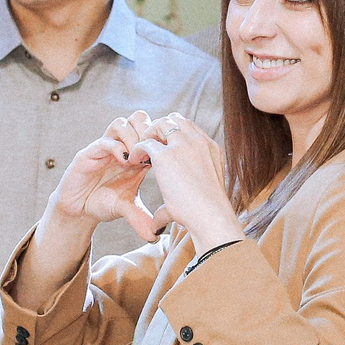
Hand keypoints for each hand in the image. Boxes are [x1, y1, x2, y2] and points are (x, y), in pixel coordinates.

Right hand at [50, 113, 165, 241]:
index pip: (153, 133)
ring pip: (123, 122)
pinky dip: (117, 147)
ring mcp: (106, 147)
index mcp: (137, 154)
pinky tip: (124, 161)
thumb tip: (155, 237)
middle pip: (140, 119)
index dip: (162, 140)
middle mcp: (122, 146)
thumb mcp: (127, 208)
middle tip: (152, 152)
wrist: (79, 208)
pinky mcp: (90, 152)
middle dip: (148, 131)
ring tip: (137, 158)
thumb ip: (141, 218)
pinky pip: (105, 139)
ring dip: (133, 137)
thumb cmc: (104, 203)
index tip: (168, 157)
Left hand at [140, 114, 240, 252]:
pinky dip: (137, 149)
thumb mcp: (197, 199)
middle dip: (160, 130)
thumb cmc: (206, 215)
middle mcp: (199, 142)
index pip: (190, 129)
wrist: (210, 216)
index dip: (174, 136)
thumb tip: (157, 225)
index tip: (164, 149)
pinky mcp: (166, 156)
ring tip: (141, 152)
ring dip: (149, 134)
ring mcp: (183, 146)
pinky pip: (145, 142)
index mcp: (211, 149)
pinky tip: (133, 161)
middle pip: (176, 119)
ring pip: (161, 123)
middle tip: (150, 148)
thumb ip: (175, 203)